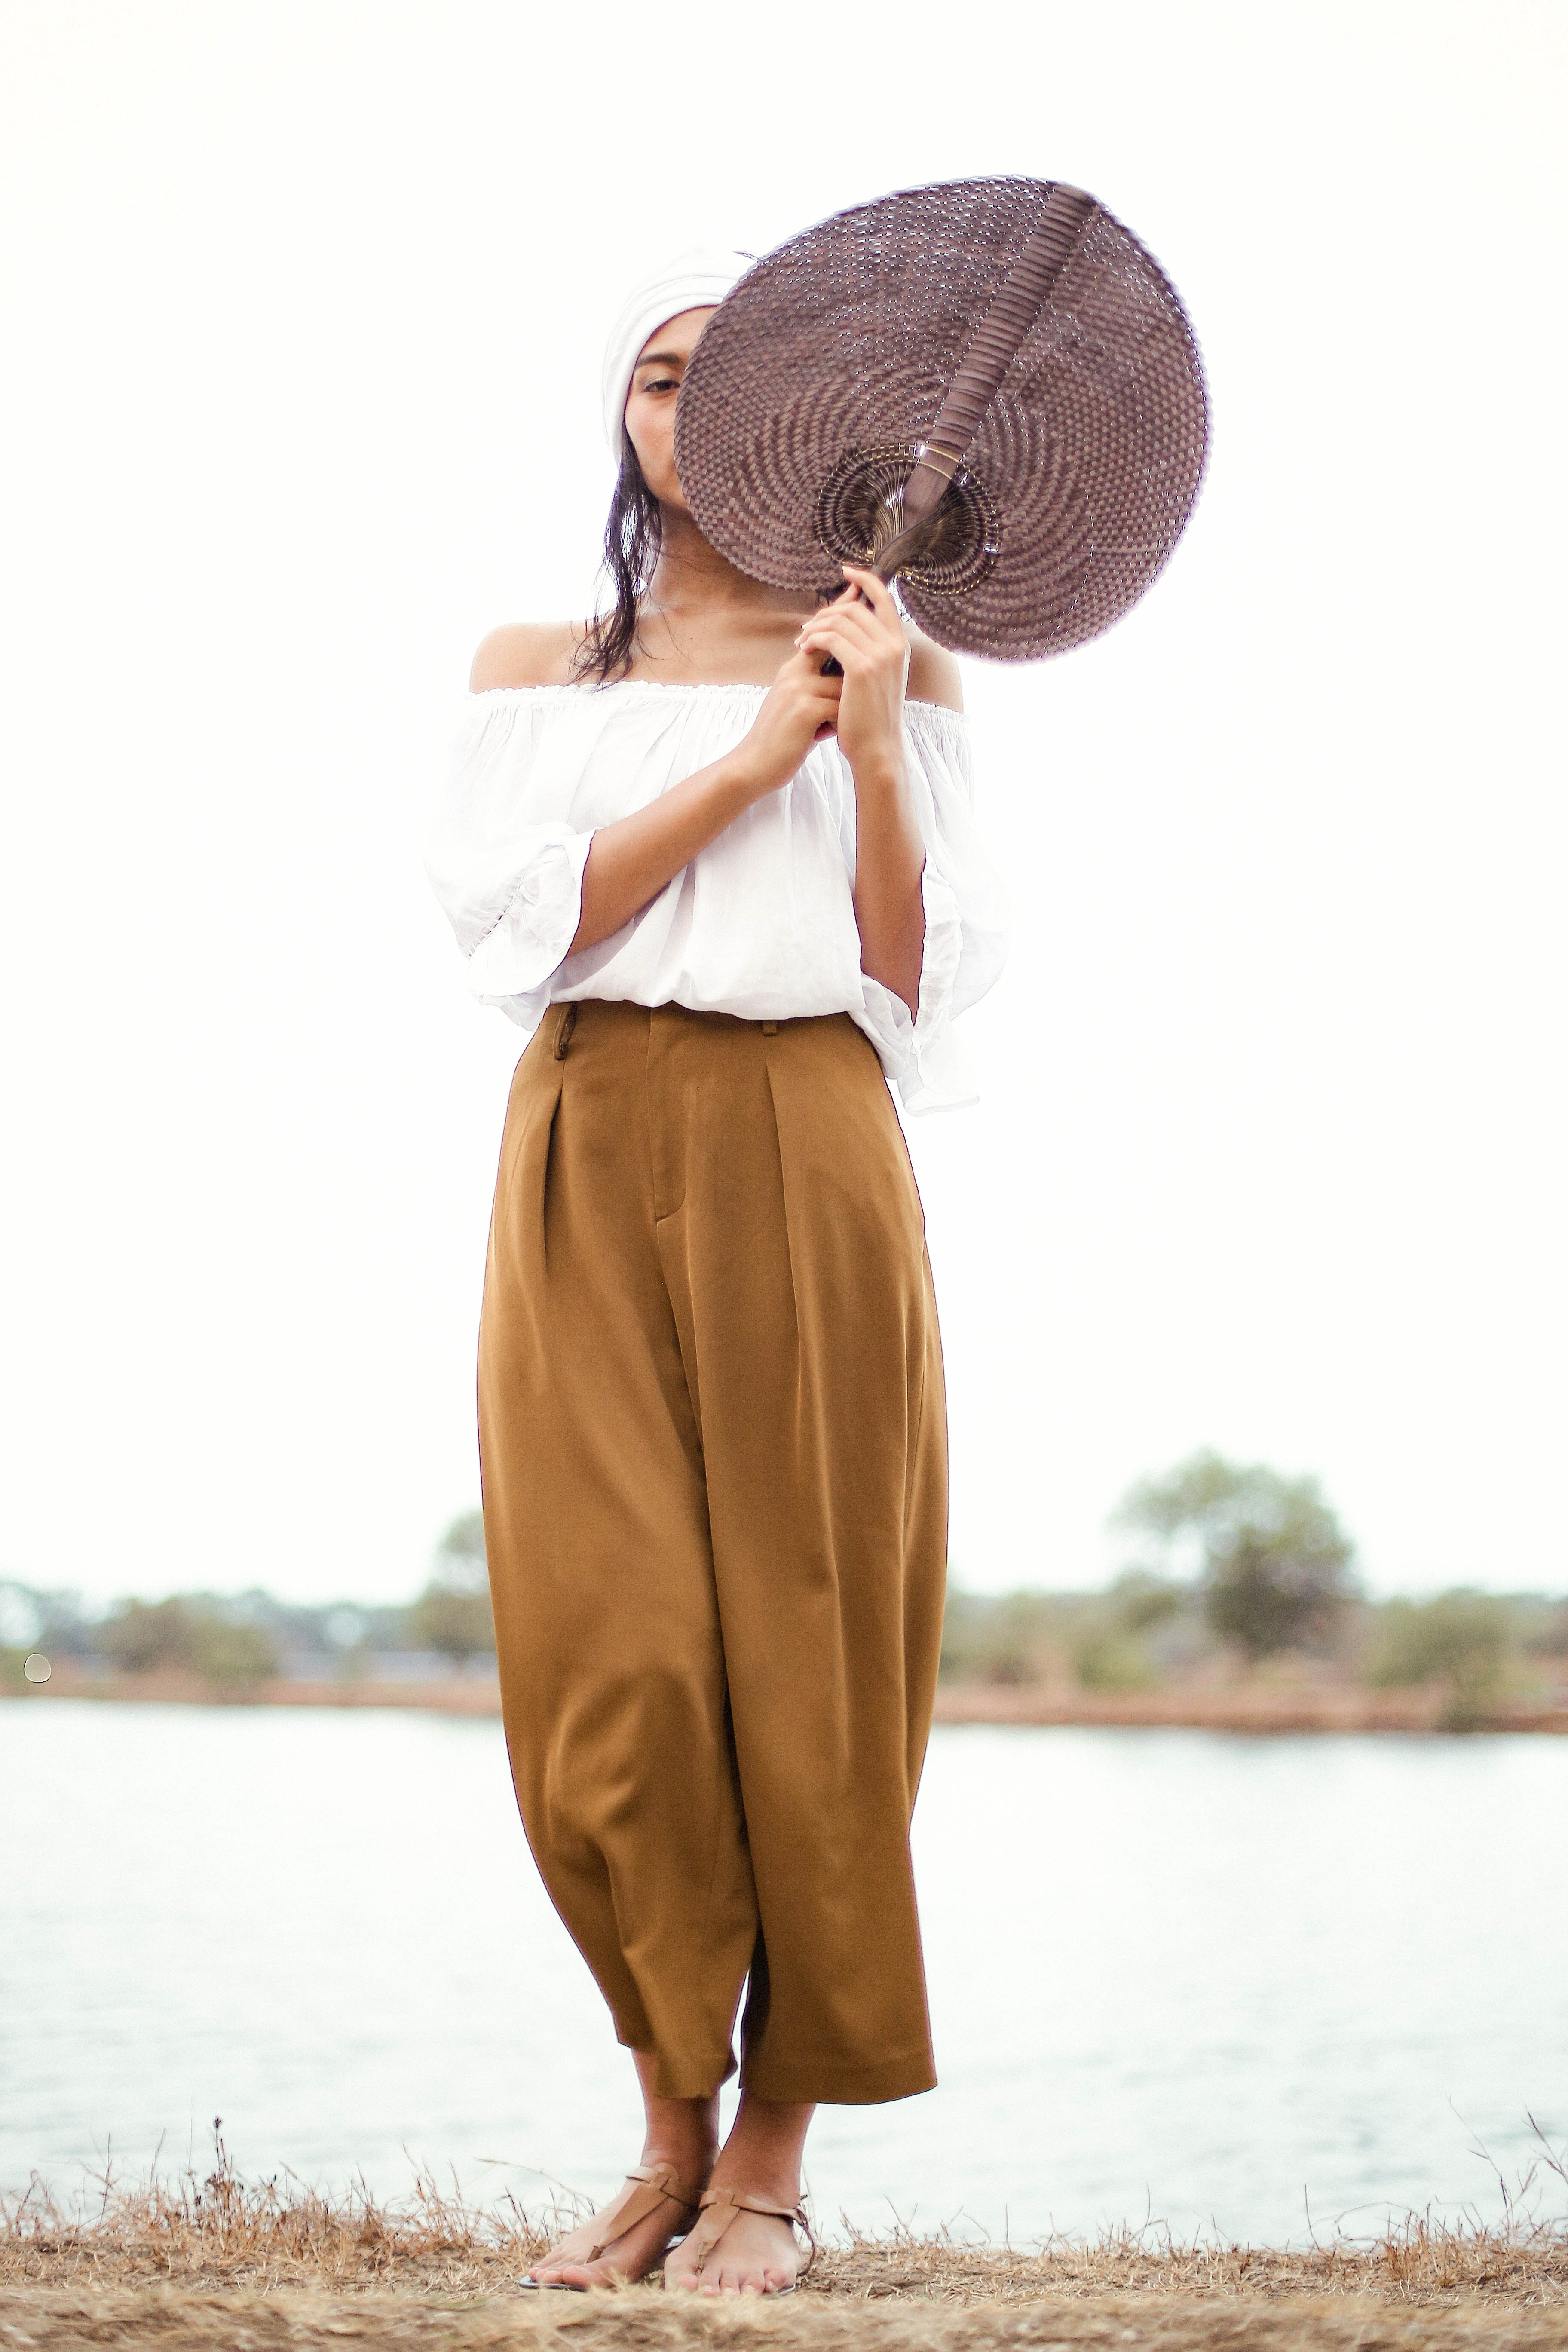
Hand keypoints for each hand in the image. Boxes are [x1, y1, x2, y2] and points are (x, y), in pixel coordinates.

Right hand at [733, 647, 843, 794]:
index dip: (842, 661)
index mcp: (790, 670)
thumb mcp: (792, 705)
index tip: (848, 685)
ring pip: (844, 687)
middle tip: (847, 706)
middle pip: (839, 661)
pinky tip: (828, 736)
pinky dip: (840, 724)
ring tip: (834, 725)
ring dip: (846, 707)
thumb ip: (813, 689)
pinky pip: (839, 708)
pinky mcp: (805, 710)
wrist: (753, 765)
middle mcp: (793, 673)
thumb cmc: (779, 738)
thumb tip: (846, 683)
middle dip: (850, 683)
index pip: (824, 645)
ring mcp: (798, 689)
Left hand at [794, 568, 909, 782]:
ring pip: (841, 621)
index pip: (884, 598)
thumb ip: (870, 651)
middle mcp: (895, 645)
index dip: (865, 580)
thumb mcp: (877, 679)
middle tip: (806, 628)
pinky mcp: (863, 668)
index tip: (846, 570)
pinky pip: (831, 638)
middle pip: (855, 608)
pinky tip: (803, 649)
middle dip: (827, 613)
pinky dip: (814, 639)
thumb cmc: (871, 718)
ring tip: (801, 641)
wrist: (877, 750)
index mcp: (900, 645)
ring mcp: (881, 655)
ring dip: (816, 627)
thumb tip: (849, 627)